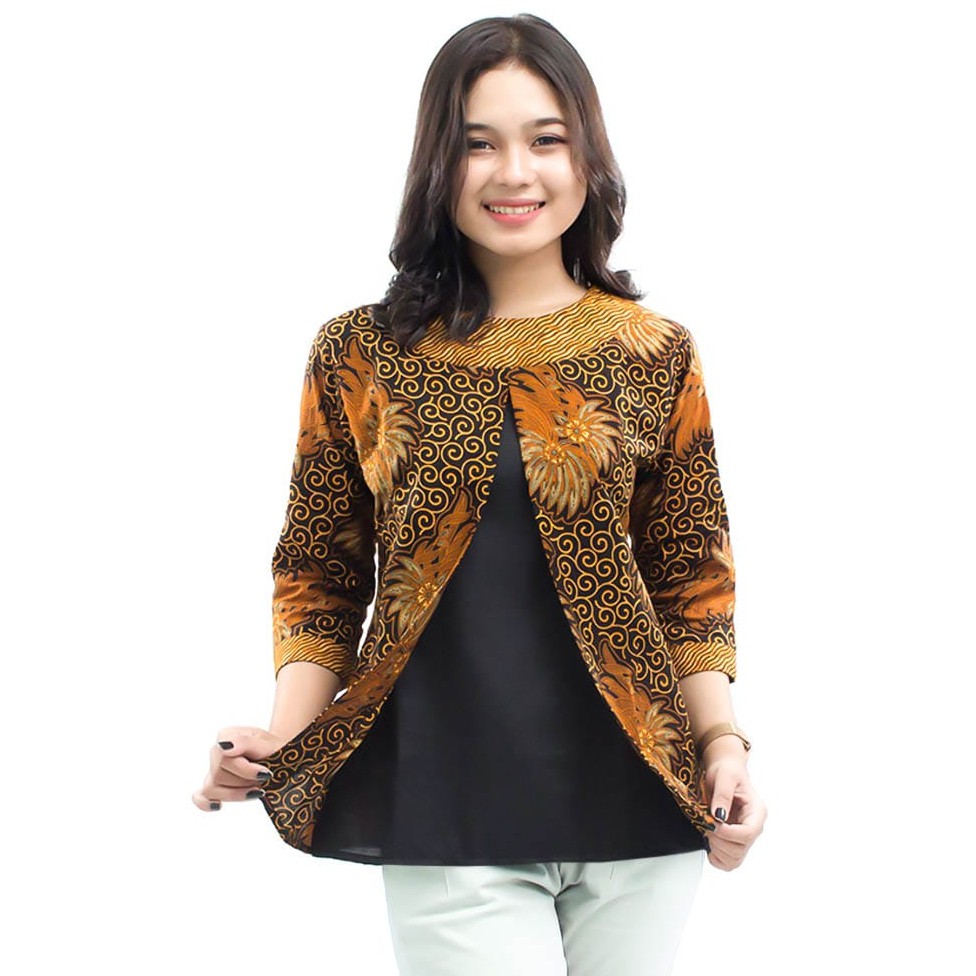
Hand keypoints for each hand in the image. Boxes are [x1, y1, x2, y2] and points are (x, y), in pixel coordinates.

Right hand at [190, 726, 288, 811]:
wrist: (281, 757)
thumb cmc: (274, 748)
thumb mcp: (267, 743)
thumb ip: (245, 742)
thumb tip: (224, 747)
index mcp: (226, 735)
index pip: (224, 757)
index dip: (246, 769)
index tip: (266, 774)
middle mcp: (216, 751)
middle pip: (218, 774)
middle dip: (244, 781)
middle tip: (265, 779)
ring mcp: (213, 770)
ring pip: (212, 789)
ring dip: (236, 793)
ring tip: (256, 790)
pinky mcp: (214, 786)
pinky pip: (201, 797)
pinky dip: (206, 803)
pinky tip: (219, 806)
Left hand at [702, 743, 766, 870]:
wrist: (724, 770)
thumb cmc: (727, 771)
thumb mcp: (724, 775)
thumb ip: (722, 794)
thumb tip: (718, 815)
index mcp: (756, 812)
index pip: (748, 833)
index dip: (728, 833)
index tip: (713, 824)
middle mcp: (753, 827)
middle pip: (740, 850)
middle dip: (719, 840)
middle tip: (707, 824)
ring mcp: (743, 837)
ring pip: (734, 860)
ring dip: (716, 849)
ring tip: (708, 830)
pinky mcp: (734, 842)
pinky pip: (727, 863)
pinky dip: (716, 857)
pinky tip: (710, 841)